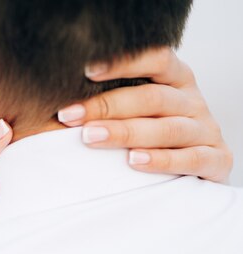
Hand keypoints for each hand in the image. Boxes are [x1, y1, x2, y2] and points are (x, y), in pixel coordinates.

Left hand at [57, 47, 232, 182]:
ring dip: (125, 132)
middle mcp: (192, 101)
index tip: (85, 71)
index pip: (156, 59)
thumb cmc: (150, 135)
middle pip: (152, 98)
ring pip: (166, 128)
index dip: (124, 63)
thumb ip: (111, 102)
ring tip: (90, 137)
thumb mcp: (136, 111)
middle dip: (106, 106)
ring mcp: (206, 130)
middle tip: (69, 116)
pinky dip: (161, 160)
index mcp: (175, 80)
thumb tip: (62, 104)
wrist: (195, 169)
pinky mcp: (216, 159)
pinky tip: (133, 161)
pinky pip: (190, 158)